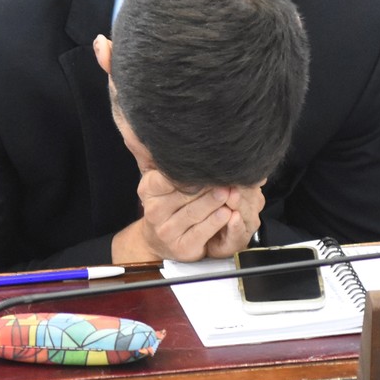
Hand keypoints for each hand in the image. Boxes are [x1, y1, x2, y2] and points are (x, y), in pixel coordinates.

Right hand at [112, 170, 262, 262]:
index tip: (204, 162)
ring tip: (230, 191)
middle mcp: (154, 211)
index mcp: (148, 190)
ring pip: (194, 213)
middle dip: (207, 184)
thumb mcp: (159, 180)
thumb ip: (163, 160)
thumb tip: (149, 132)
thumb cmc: (167, 204)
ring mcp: (166, 231)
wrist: (159, 240)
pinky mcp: (181, 247)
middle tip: (226, 175)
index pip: (166, 177)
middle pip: (184, 194)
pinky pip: (200, 232)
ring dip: (214, 202)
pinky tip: (226, 213)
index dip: (186, 171)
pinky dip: (215, 222)